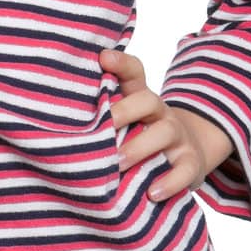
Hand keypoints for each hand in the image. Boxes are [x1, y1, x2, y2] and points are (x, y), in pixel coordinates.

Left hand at [100, 47, 234, 202]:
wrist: (188, 156)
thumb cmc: (142, 138)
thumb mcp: (125, 124)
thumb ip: (101, 115)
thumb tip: (60, 111)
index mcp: (141, 100)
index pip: (133, 74)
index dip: (120, 64)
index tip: (103, 57)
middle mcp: (161, 113)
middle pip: (148, 100)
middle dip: (124, 112)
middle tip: (102, 128)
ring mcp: (179, 137)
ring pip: (165, 133)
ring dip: (139, 148)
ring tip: (117, 164)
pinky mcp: (191, 163)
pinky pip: (185, 169)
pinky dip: (170, 182)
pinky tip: (153, 193)